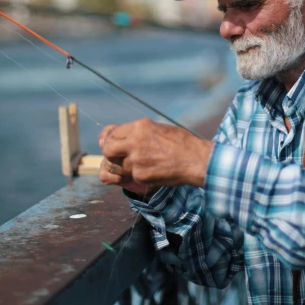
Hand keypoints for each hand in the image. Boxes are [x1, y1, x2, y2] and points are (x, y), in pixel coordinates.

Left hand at [98, 118, 212, 190]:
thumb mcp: (159, 129)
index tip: (108, 144)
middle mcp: (135, 142)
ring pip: (119, 166)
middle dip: (111, 154)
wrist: (195, 159)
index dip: (109, 140)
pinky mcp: (140, 175)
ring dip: (127, 167)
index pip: (112, 133)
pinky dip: (139, 176)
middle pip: (108, 150)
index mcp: (140, 126)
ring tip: (145, 164)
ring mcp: (136, 160)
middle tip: (118, 157)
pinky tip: (153, 171)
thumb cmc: (182, 143)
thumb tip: (122, 137)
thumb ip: (139, 132)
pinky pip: (131, 177)